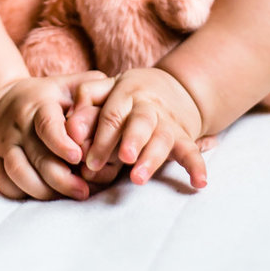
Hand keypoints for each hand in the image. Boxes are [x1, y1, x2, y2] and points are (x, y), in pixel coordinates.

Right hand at [0, 72, 110, 200]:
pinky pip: (2, 181)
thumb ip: (91, 89)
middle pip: (36, 157)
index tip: (79, 158)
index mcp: (38, 105)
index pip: (47, 125)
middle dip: (61, 178)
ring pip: (17, 172)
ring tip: (66, 197)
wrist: (1, 98)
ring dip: (42, 190)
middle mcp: (19, 125)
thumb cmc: (47, 95)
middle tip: (84, 191)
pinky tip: (41, 196)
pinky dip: (20, 193)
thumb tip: (115, 99)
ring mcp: (5, 143)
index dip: (61, 143)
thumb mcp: (69, 84)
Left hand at [70, 68, 207, 189]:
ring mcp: (167, 121)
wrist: (173, 87)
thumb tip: (70, 128)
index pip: (112, 114)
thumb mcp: (107, 88)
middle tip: (123, 158)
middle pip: (140, 121)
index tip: (88, 162)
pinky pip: (191, 150)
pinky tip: (199, 183)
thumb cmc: (128, 94)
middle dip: (132, 139)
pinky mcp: (183, 136)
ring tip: (138, 178)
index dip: (101, 137)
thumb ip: (86, 101)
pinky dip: (196, 166)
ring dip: (152, 157)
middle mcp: (148, 106)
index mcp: (126, 93)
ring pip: (162, 137)